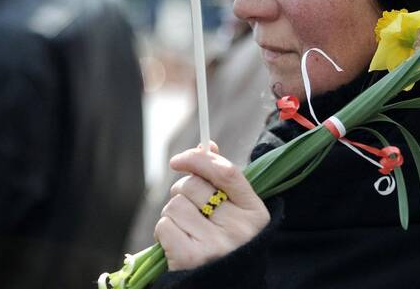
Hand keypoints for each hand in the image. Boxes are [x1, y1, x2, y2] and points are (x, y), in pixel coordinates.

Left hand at [154, 145, 269, 270]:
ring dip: (173, 214)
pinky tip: (177, 244)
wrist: (224, 286)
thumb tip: (205, 145)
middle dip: (182, 192)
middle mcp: (239, 228)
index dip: (198, 159)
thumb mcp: (235, 213)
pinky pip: (164, 225)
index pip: (225, 171)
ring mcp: (216, 244)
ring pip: (174, 205)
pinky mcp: (191, 258)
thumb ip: (221, 180)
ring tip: (186, 231)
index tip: (178, 160)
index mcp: (255, 212)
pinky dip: (164, 232)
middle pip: (192, 186)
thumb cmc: (227, 244)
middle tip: (190, 210)